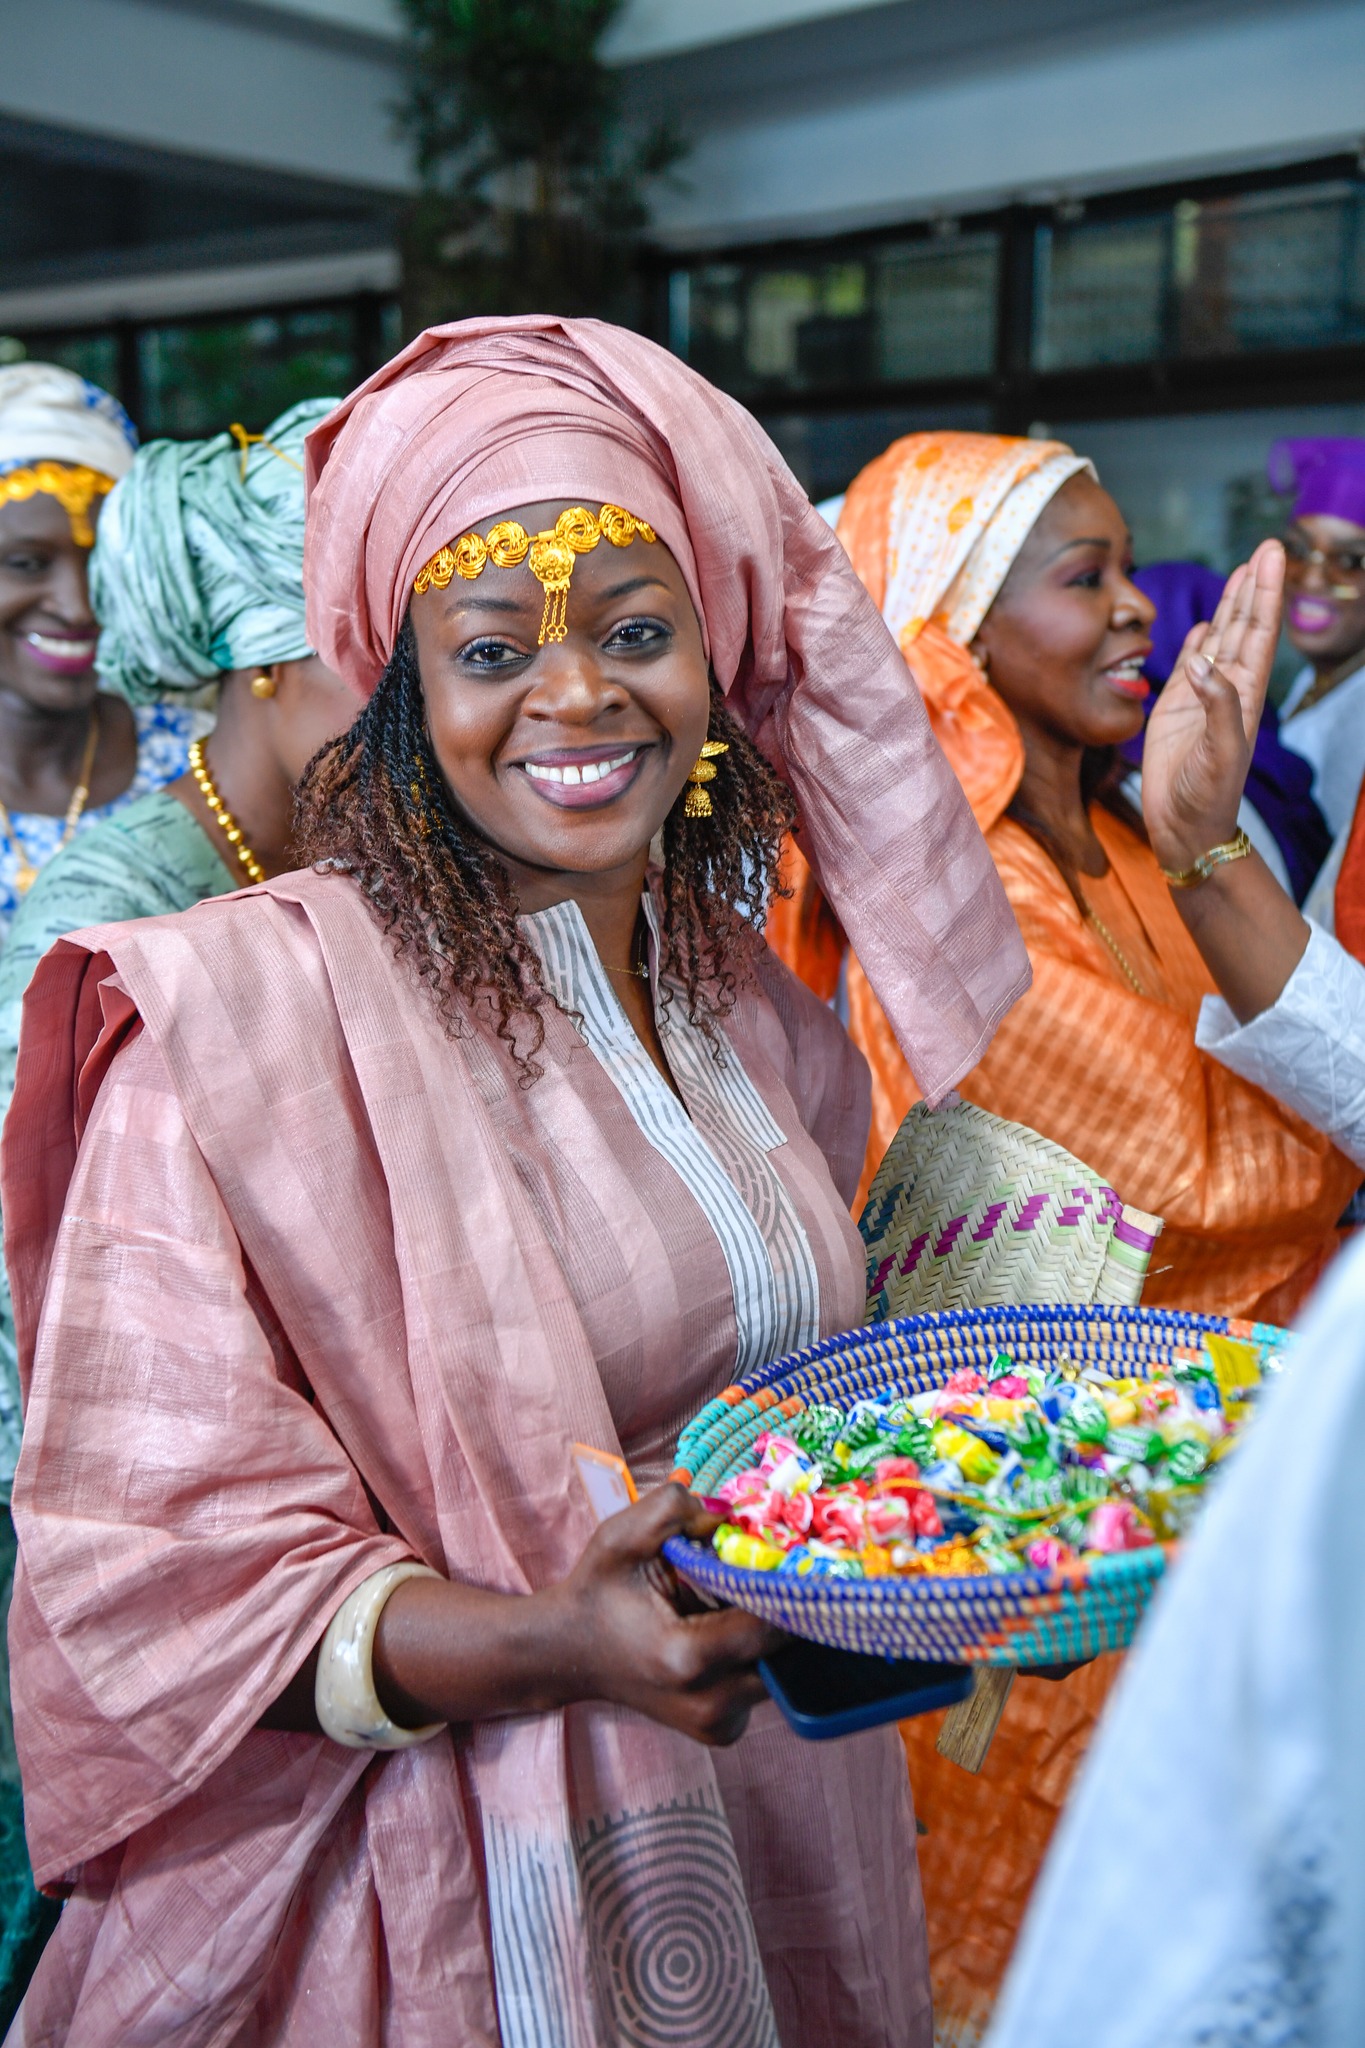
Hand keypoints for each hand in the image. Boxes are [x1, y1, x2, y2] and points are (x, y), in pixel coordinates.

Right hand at [372, 1483, 784, 1747]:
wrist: (569, 1653)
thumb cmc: (598, 1591)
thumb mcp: (621, 1537)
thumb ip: (673, 1509)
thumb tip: (729, 1513)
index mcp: (686, 1658)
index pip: (771, 1625)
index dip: (792, 1588)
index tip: (799, 1556)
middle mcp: (710, 1704)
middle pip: (787, 1653)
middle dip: (790, 1608)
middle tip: (787, 1570)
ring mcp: (717, 1725)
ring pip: (783, 1672)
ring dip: (775, 1632)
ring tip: (754, 1595)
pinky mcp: (722, 1732)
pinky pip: (765, 1685)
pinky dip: (760, 1655)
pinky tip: (734, 1626)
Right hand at [1141, 539, 1284, 874]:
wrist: (1184, 828)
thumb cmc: (1207, 797)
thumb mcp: (1220, 752)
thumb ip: (1217, 705)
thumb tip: (1202, 661)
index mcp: (1246, 694)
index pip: (1259, 633)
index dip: (1266, 593)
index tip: (1272, 556)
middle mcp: (1227, 688)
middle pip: (1245, 626)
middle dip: (1254, 587)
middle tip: (1266, 548)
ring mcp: (1202, 697)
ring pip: (1220, 639)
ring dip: (1231, 605)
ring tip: (1241, 571)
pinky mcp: (1175, 708)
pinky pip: (1190, 663)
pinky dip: (1200, 640)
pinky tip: (1207, 623)